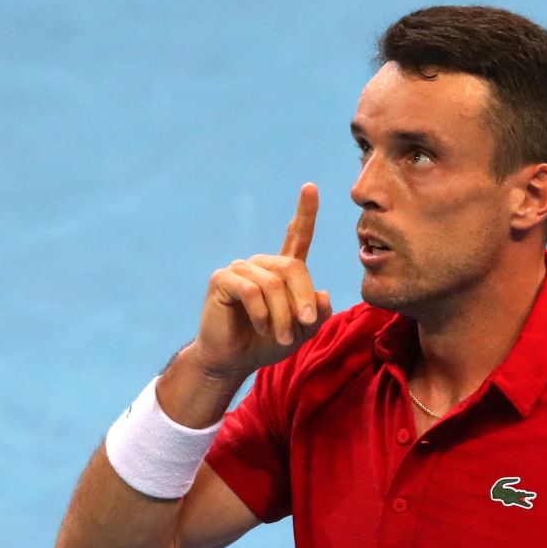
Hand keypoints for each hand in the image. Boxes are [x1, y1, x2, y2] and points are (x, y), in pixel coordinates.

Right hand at [191, 183, 332, 378]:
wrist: (233, 360)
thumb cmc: (266, 344)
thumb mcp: (301, 332)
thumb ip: (317, 314)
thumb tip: (323, 294)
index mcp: (282, 271)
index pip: (297, 236)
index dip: (305, 212)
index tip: (310, 187)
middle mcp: (262, 264)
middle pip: (294, 267)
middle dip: (303, 299)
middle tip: (306, 324)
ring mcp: (241, 268)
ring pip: (274, 284)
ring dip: (283, 315)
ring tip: (281, 337)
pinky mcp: (222, 279)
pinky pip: (252, 290)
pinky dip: (262, 314)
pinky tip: (261, 327)